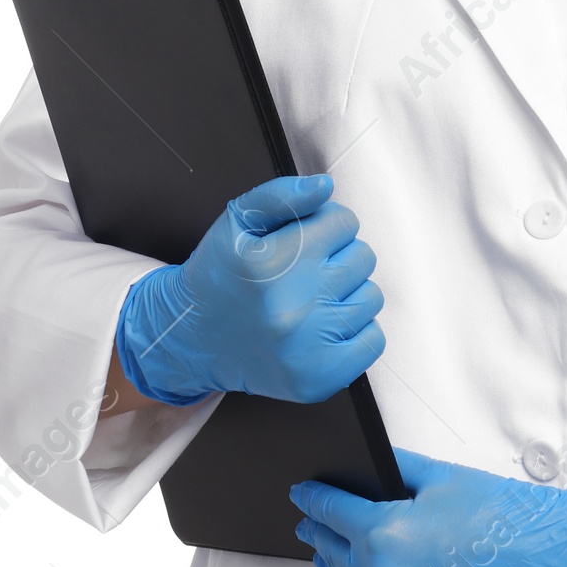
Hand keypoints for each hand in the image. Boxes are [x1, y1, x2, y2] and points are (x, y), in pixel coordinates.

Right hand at [114, 173, 383, 405]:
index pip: (343, 222)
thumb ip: (281, 195)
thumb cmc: (220, 277)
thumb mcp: (237, 222)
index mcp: (272, 262)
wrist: (194, 339)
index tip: (305, 240)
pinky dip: (356, 331)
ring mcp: (307, 347)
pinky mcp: (318, 378)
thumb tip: (324, 187)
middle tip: (306, 272)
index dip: (325, 226)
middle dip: (338, 257)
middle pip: (362, 257)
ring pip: (371, 296)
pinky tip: (324, 327)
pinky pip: (372, 341)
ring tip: (313, 299)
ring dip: (348, 293)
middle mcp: (291, 306)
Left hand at [291, 448, 566, 566]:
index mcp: (387, 534)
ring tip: (326, 552)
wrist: (557, 559)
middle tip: (310, 520)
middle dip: (319, 532)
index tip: (302, 493)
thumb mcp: (446, 477)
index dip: (313, 498)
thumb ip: (397, 470)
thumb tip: (368, 467)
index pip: (333, 512)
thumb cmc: (510, 516)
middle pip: (335, 554)